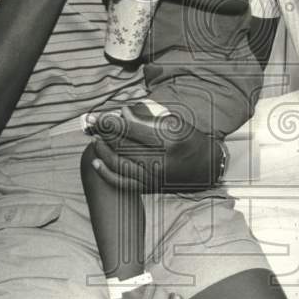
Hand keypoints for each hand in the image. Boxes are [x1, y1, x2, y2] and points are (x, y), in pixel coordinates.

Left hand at [87, 104, 222, 193]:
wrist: (206, 168)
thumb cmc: (190, 140)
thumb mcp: (175, 123)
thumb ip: (147, 118)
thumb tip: (124, 111)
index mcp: (167, 141)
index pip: (131, 130)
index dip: (111, 122)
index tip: (98, 116)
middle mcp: (159, 161)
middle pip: (122, 146)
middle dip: (104, 133)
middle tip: (93, 124)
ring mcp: (153, 177)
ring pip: (119, 164)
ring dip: (103, 150)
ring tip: (96, 139)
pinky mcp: (149, 187)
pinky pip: (122, 182)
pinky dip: (107, 173)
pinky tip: (97, 162)